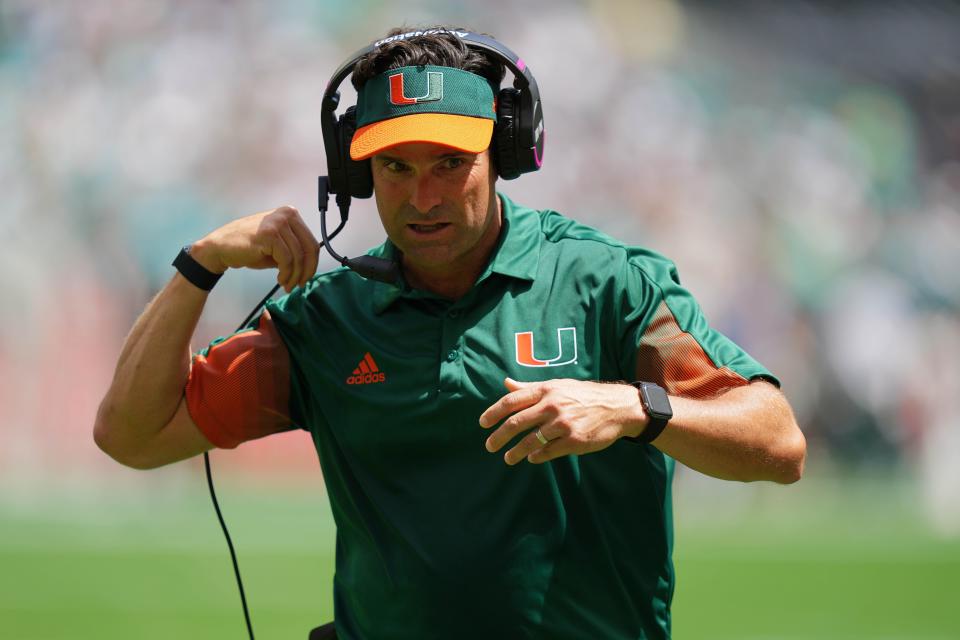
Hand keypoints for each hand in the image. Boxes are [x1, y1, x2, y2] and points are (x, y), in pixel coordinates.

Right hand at [190, 206, 319, 292]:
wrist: (220, 247)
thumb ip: (294, 250)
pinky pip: (287, 259)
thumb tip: (311, 267)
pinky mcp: (269, 234)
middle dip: (306, 271)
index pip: (312, 242)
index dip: (312, 264)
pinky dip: (286, 273)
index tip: (306, 278)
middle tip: (299, 285)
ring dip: (294, 275)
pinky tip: (280, 280)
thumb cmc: (249, 248)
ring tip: (287, 285)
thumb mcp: (278, 247)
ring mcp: (278, 222)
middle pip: (309, 248)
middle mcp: (287, 214)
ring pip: (298, 256)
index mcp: (291, 214)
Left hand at [479, 378, 646, 464]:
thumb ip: (530, 387)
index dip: (494, 413)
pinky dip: (537, 456)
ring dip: (515, 451)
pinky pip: (548, 451)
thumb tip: (506, 383)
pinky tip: (531, 458)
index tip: (483, 423)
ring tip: (508, 458)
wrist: (618, 406)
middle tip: (489, 445)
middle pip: (516, 422)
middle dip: (499, 436)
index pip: (512, 401)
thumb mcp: (558, 385)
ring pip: (530, 441)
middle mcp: (552, 405)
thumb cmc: (584, 394)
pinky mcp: (574, 441)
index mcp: (546, 390)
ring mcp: (563, 424)